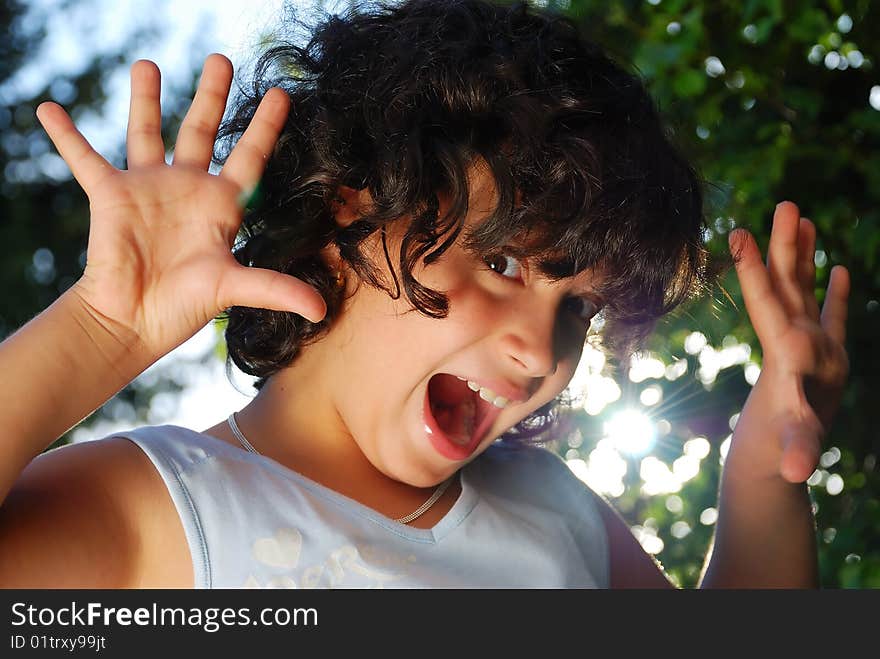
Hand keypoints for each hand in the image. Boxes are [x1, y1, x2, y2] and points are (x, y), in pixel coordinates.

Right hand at [37, 54, 326, 359]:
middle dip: (211, 95)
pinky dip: (66, 136)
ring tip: (148, 63)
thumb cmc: (183, 306)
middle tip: (221, 59)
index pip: (249, 156)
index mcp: (221, 205)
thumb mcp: (233, 288)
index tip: (281, 92)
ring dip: (147, 99)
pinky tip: (49, 109)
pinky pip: (84, 158)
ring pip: (148, 132)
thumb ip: (275, 289)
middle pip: (201, 130)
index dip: (265, 126)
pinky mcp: (110, 195)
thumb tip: (320, 310)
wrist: (132, 321)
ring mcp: (148, 188)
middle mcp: (187, 189)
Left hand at [729, 201, 849, 482]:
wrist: (772, 461)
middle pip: (786, 285)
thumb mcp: (790, 447)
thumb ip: (797, 449)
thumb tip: (796, 470)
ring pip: (804, 292)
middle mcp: (794, 342)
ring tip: (800, 217)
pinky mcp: (827, 358)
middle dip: (785, 246)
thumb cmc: (779, 453)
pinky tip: (838, 267)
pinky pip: (832, 317)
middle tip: (785, 202)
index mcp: (784, 352)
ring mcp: (809, 347)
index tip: (738, 234)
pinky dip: (834, 293)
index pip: (765, 302)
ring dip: (802, 257)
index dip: (753, 270)